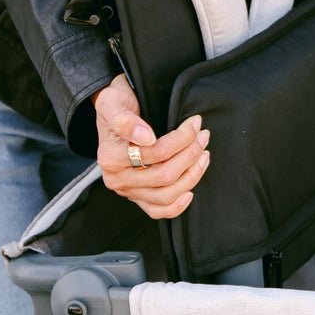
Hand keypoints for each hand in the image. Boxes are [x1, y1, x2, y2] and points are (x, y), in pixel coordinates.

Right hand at [92, 73, 210, 218]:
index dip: (182, 138)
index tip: (196, 122)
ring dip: (192, 175)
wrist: (113, 112)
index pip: (156, 152)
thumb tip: (146, 138)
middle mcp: (117, 179)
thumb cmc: (116, 105)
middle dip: (191, 154)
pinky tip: (191, 191)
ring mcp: (128, 191)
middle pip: (164, 175)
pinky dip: (177, 206)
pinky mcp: (138, 198)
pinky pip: (157, 211)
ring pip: (166, 195)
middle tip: (203, 135)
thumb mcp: (113, 102)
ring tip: (204, 153)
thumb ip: (125, 120)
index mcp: (110, 157)